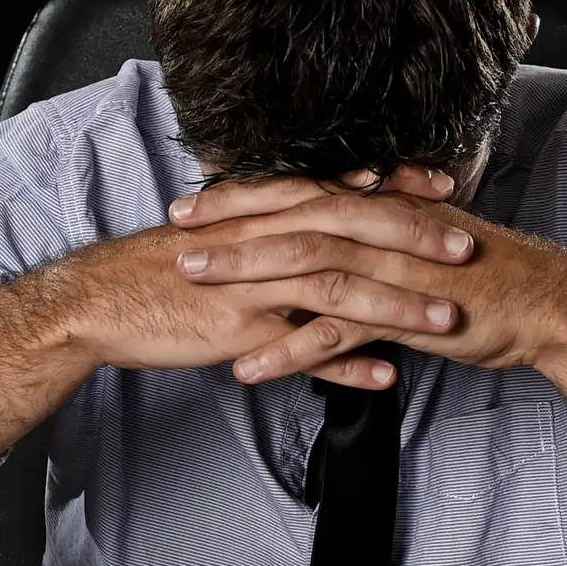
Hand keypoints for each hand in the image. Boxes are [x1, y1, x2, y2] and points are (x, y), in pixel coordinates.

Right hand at [55, 165, 468, 388]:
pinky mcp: (238, 332)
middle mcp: (264, 241)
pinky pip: (302, 351)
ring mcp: (253, 287)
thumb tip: (317, 217)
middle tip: (468, 248)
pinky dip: (345, 364)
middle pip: (351, 233)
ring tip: (446, 320)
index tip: (444, 187)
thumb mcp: (222, 236)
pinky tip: (385, 377)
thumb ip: (270, 227)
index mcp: (263, 212)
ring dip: (397, 306)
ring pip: (338, 290)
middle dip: (414, 240)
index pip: (341, 191)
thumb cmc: (161, 270)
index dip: (396, 188)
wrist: (98, 301)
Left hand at [169, 174, 566, 383]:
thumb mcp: (427, 244)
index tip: (198, 204)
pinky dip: (289, 349)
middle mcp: (381, 229)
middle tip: (176, 235)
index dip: (247, 197)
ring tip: (195, 286)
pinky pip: (336, 332)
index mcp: (383, 209)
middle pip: (292, 220)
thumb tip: (347, 230)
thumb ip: (384, 235)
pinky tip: (250, 367)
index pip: (303, 193)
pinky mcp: (404, 315)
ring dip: (245, 276)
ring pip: (305, 265)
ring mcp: (390, 270)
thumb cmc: (490, 277)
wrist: (547, 306)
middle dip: (229, 227)